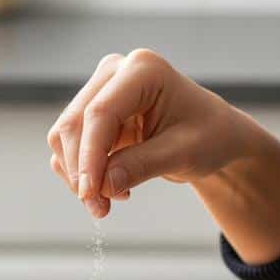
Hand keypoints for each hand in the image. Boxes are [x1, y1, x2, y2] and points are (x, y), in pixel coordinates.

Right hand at [46, 49, 264, 217]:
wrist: (214, 135)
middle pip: (74, 123)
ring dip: (79, 175)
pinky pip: (70, 145)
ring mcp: (101, 90)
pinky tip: (111, 186)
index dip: (89, 156)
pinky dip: (82, 172)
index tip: (89, 193)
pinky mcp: (93, 112)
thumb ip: (143, 165)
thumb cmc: (209, 136)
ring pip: (65, 136)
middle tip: (99, 210)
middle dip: (81, 171)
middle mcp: (115, 72)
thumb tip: (102, 186)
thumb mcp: (184, 153)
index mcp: (143, 69)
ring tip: (110, 200)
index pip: (100, 113)